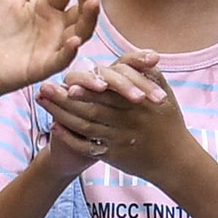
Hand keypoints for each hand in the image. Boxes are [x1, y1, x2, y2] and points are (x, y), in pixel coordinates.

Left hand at [0, 0, 102, 128]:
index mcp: (48, 8)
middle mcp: (56, 26)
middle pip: (81, 10)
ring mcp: (52, 47)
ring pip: (80, 32)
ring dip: (88, 18)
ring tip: (92, 2)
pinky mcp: (43, 66)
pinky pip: (61, 59)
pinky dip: (69, 51)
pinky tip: (73, 40)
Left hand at [42, 50, 185, 175]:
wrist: (175, 160)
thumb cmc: (168, 122)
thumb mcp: (165, 94)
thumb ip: (149, 74)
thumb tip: (135, 57)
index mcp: (136, 102)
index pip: (106, 92)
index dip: (85, 86)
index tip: (66, 79)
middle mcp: (125, 120)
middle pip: (90, 107)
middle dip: (64, 98)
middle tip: (44, 88)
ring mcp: (117, 138)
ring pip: (84, 125)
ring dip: (61, 114)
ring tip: (42, 103)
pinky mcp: (112, 155)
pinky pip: (88, 146)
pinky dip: (70, 138)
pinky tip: (55, 128)